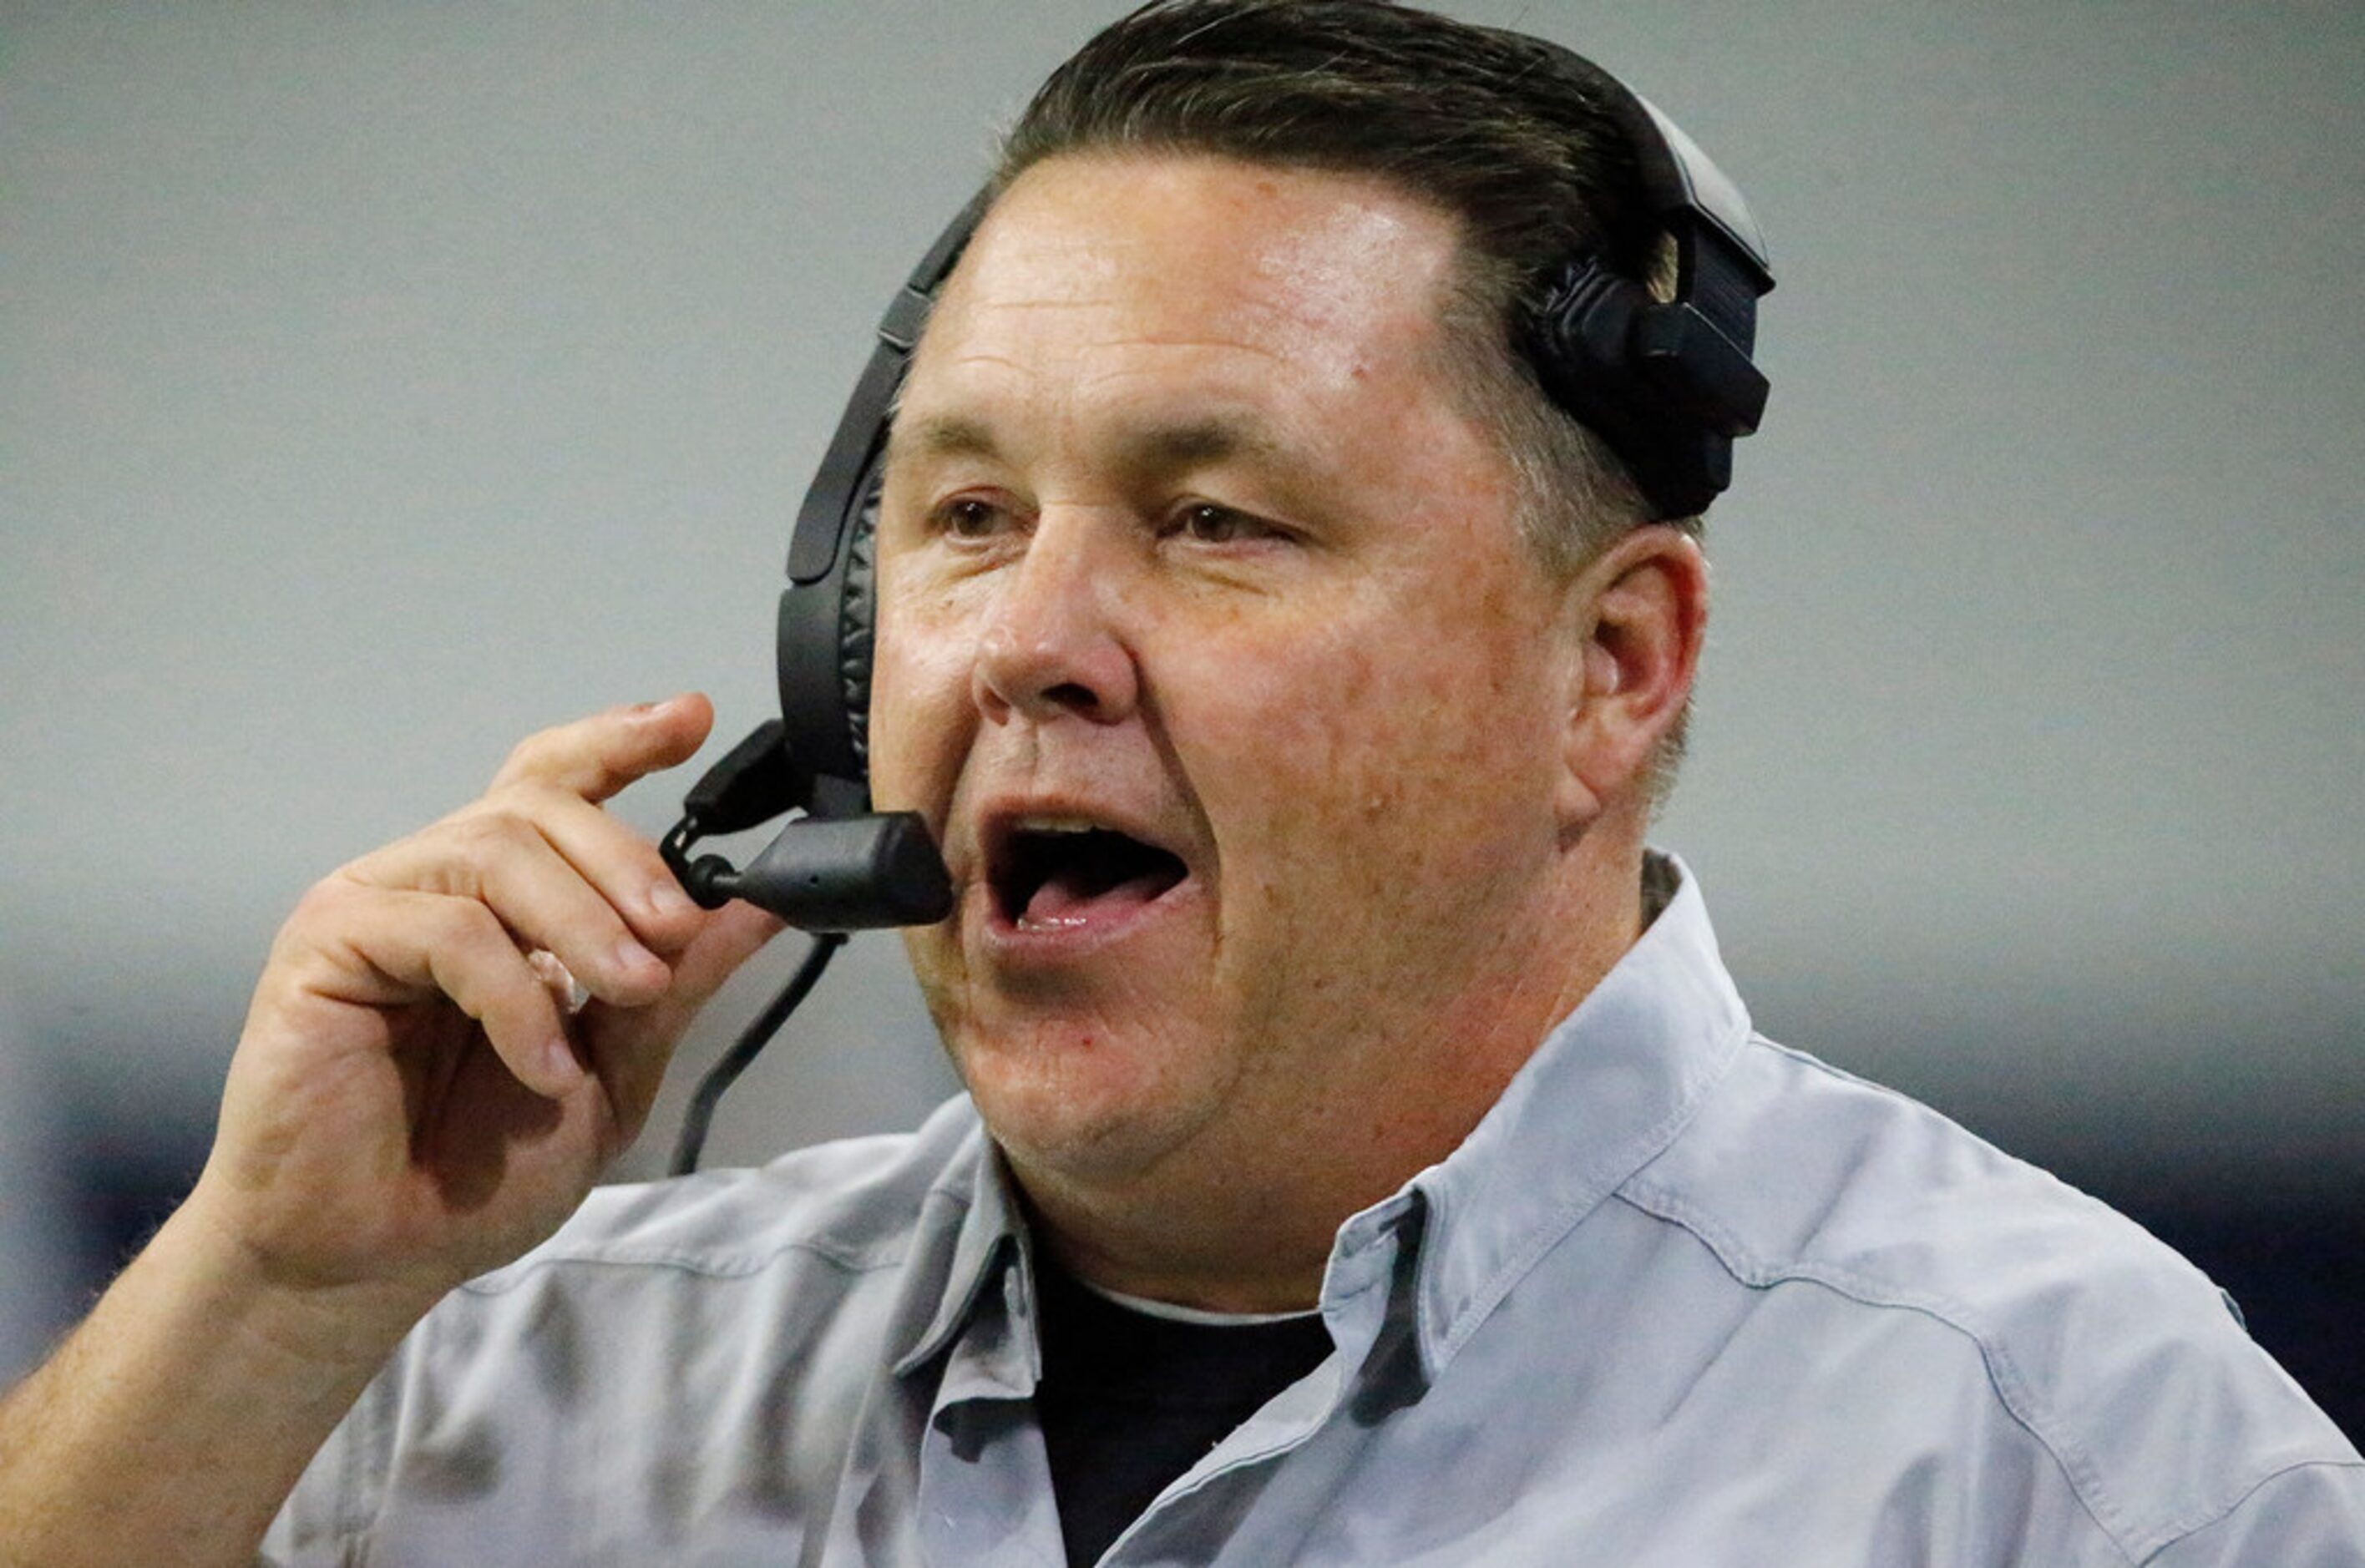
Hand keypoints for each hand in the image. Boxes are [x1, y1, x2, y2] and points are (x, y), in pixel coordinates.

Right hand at [183, 694, 780, 1331]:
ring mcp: (377, 902)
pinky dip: (515, 994)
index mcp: (504, 900)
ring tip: (628, 993)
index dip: (620, 739)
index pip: (556, 782)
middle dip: (627, 860)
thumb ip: (678, 982)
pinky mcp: (326, 943)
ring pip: (497, 850)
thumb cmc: (479, 1169)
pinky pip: (446, 928)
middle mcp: (438, 881)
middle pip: (538, 804)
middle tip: (676, 935)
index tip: (693, 719)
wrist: (380, 1254)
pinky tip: (544, 1062)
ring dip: (584, 922)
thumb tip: (758, 905)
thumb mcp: (615, 1069)